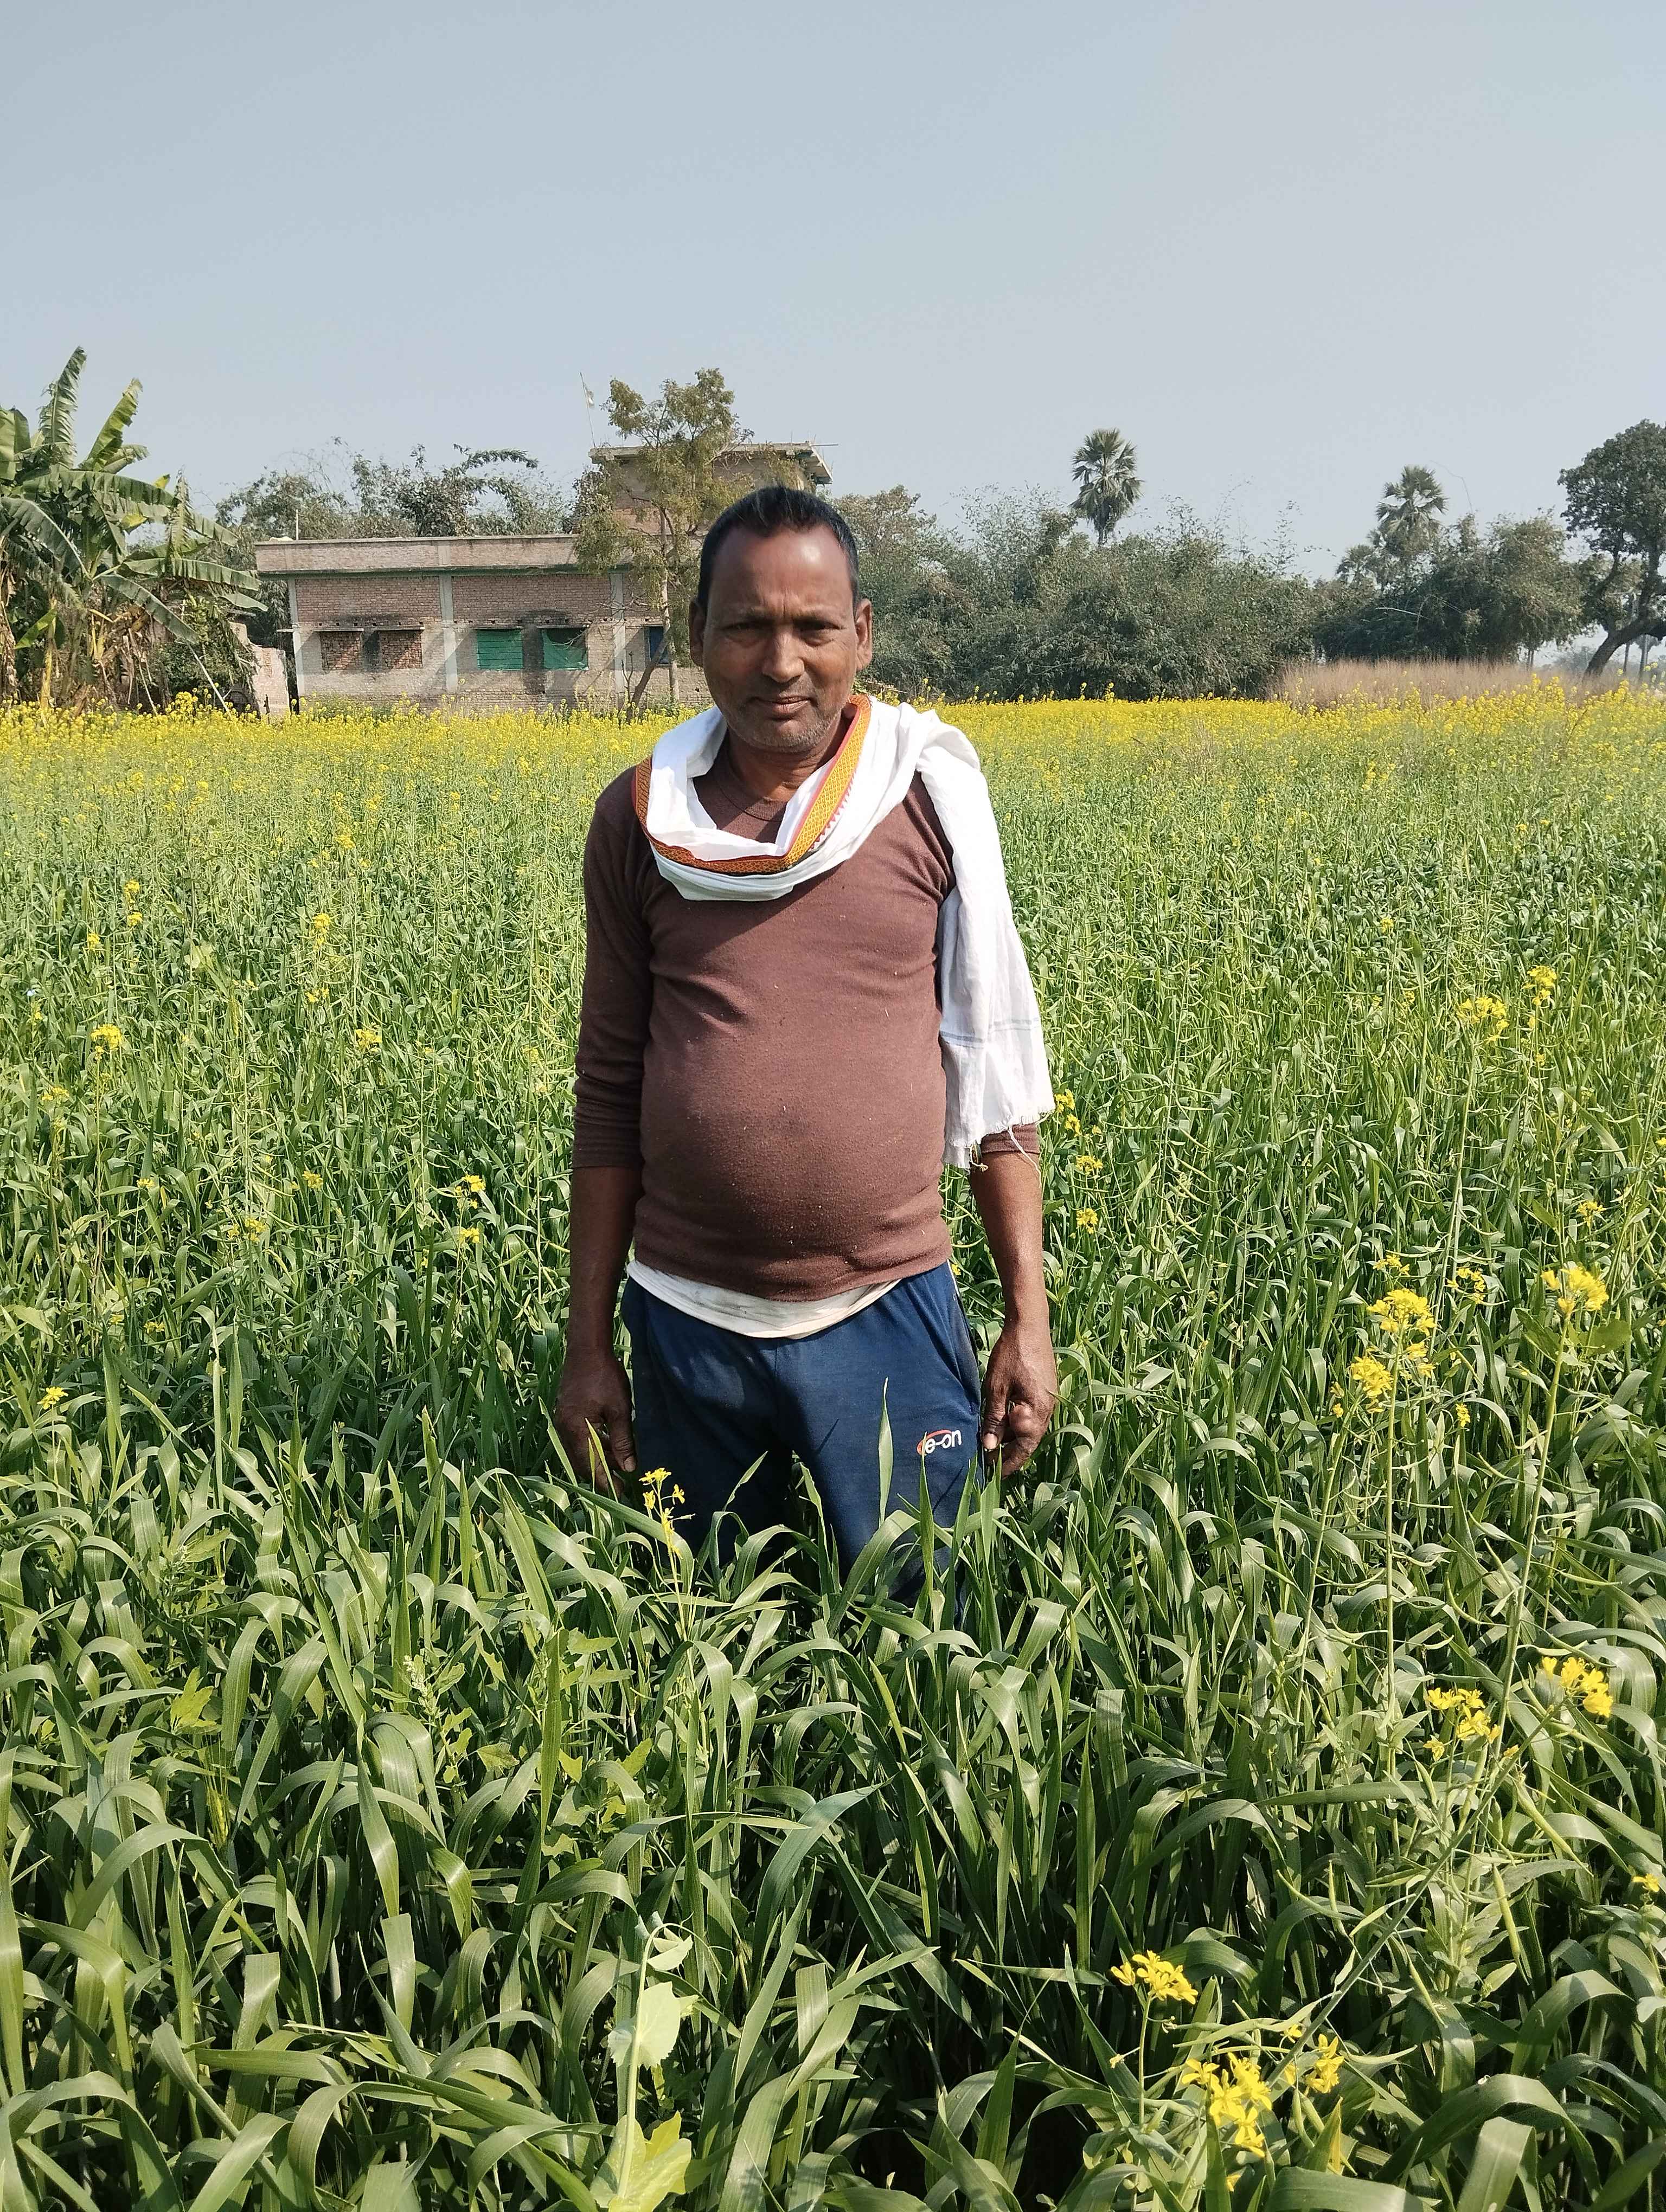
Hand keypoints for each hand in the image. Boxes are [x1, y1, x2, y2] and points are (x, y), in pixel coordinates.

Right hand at [554, 1344, 636, 1492]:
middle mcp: (564, 1429)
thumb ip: (623, 1440)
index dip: (606, 1481)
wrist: (587, 1348)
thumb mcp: (619, 1410)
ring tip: (621, 1462)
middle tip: (623, 1479)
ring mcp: (563, 1421)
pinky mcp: (566, 1413)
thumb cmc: (605, 1376)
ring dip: (599, 1457)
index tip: (622, 1492)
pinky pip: (578, 1437)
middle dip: (602, 1472)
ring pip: (580, 1450)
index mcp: (576, 1430)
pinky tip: (610, 1443)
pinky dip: (593, 1444)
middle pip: (582, 1461)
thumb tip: (629, 1467)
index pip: (590, 1466)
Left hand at [980, 1315, 1056, 1475]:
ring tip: (993, 1445)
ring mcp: (1049, 1400)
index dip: (1008, 1462)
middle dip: (1010, 1453)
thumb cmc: (1011, 1355)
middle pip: (1029, 1441)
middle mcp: (1048, 1410)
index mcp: (1037, 1412)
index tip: (992, 1472)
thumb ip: (994, 1419)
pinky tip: (1003, 1422)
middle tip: (990, 1462)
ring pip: (1030, 1428)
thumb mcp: (996, 1389)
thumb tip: (989, 1447)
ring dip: (1014, 1438)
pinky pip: (1033, 1415)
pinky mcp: (1046, 1390)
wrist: (1030, 1325)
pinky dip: (1018, 1423)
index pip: (1023, 1448)